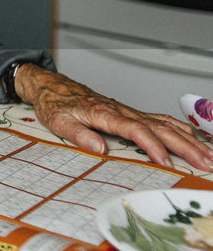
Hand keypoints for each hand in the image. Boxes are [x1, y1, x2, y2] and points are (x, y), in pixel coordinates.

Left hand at [16, 65, 212, 170]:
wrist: (54, 87)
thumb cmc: (56, 104)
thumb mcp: (58, 121)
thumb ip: (78, 134)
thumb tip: (99, 150)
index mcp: (106, 113)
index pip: (136, 130)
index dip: (152, 146)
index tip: (165, 162)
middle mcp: (123, 111)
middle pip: (160, 128)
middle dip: (185, 146)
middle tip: (203, 163)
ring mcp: (130, 111)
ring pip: (166, 124)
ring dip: (189, 140)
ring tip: (208, 156)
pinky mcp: (132, 113)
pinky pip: (162, 120)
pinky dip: (181, 129)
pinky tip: (194, 139)